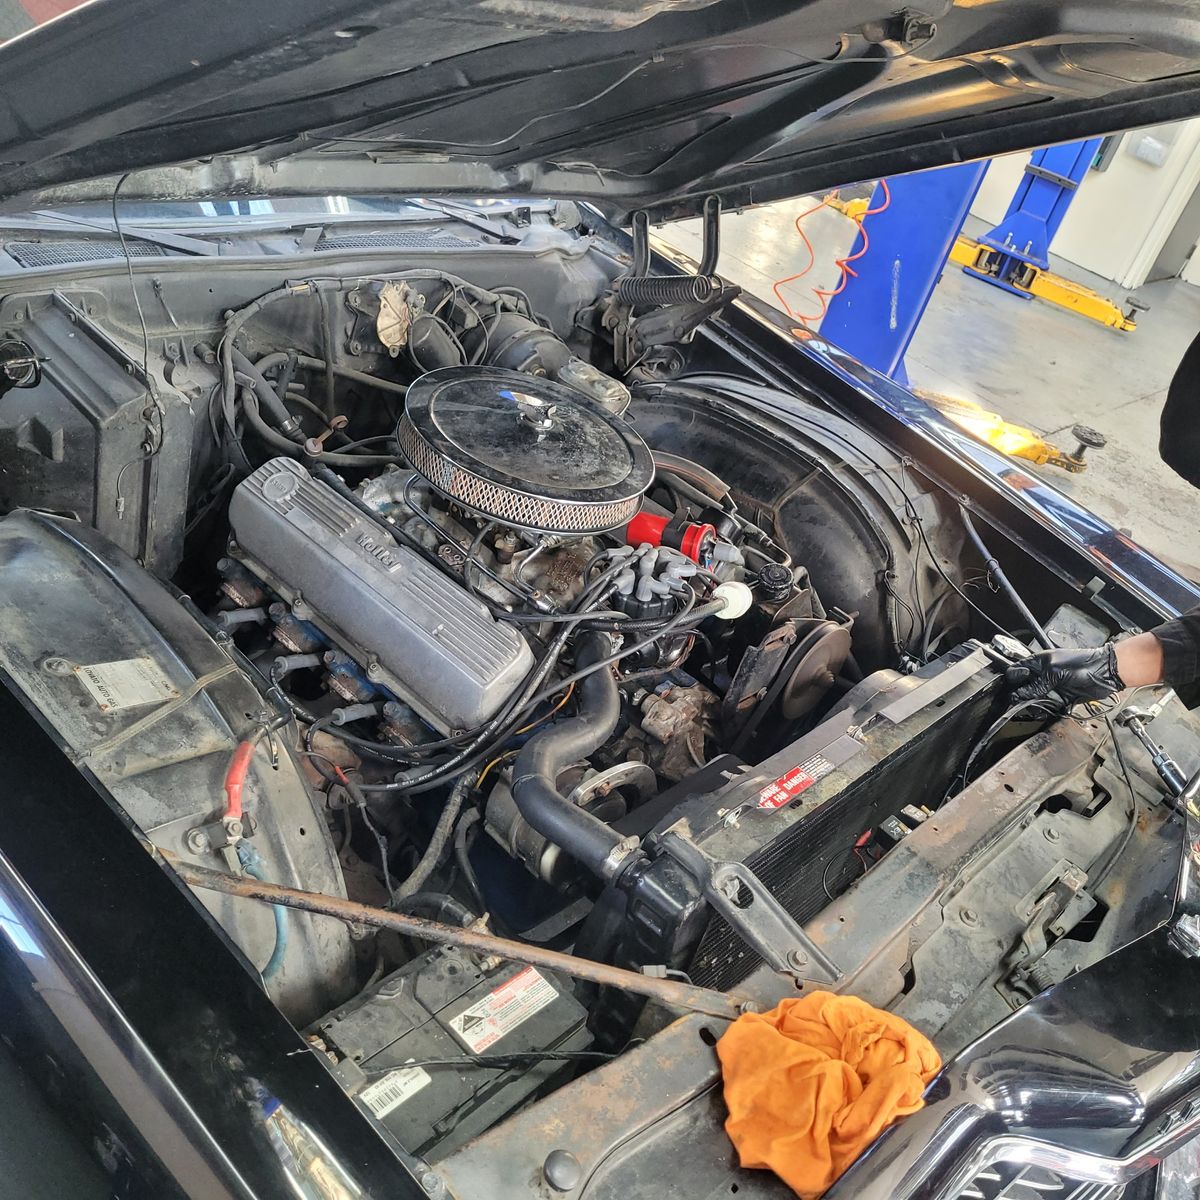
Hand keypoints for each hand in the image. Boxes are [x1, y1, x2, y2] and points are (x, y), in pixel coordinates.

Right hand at [1005, 645, 1123, 703]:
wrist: (1106, 673)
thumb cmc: (1084, 664)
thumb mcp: (1055, 673)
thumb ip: (1037, 685)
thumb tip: (1021, 694)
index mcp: (1039, 662)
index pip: (1017, 670)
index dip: (1012, 680)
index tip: (1009, 691)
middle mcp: (1044, 674)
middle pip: (1024, 686)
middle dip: (1020, 695)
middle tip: (1016, 704)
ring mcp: (1052, 686)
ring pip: (1035, 698)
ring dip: (1031, 704)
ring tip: (1028, 709)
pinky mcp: (1061, 697)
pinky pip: (1048, 705)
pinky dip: (1044, 710)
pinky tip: (1040, 712)